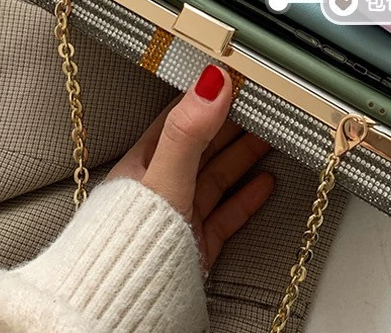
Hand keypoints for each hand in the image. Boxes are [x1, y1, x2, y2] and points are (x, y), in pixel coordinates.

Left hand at [107, 65, 274, 269]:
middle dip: (232, 123)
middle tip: (260, 106)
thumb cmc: (127, 246)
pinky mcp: (195, 243)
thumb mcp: (164, 178)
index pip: (181, 118)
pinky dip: (247, 197)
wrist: (120, 309)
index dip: (208, 97)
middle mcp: (161, 186)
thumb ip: (188, 132)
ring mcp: (179, 215)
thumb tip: (209, 85)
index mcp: (145, 162)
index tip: (234, 81)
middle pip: (203, 145)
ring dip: (244, 155)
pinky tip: (264, 184)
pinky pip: (226, 212)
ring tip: (269, 137)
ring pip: (217, 176)